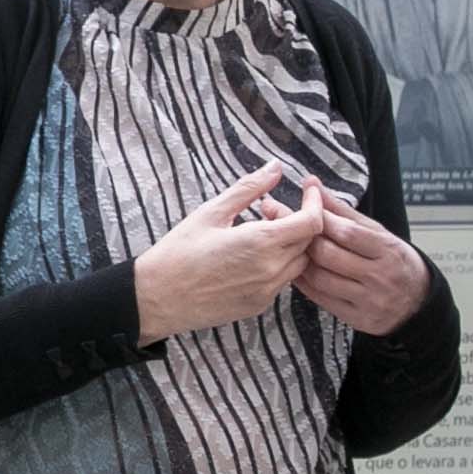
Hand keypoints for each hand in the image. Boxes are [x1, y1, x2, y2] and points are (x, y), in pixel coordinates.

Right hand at [132, 162, 330, 341]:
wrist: (157, 298)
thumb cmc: (178, 252)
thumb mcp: (211, 212)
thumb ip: (249, 188)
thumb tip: (275, 167)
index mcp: (261, 243)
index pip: (311, 222)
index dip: (315, 203)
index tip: (308, 190)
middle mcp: (271, 270)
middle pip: (308, 242)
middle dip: (297, 220)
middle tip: (267, 209)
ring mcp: (266, 292)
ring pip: (298, 263)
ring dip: (289, 244)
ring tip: (257, 232)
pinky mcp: (258, 306)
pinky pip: (281, 281)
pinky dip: (277, 263)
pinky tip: (249, 256)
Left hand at [298, 199, 429, 337]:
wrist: (418, 303)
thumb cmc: (395, 260)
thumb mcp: (378, 232)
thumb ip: (344, 211)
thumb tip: (314, 186)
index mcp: (387, 250)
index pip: (348, 232)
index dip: (321, 218)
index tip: (304, 205)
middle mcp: (378, 276)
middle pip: (330, 255)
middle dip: (304, 238)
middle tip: (288, 225)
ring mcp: (367, 300)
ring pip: (321, 278)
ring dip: (300, 260)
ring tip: (289, 246)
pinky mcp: (356, 318)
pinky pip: (321, 298)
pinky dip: (304, 283)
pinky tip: (297, 269)